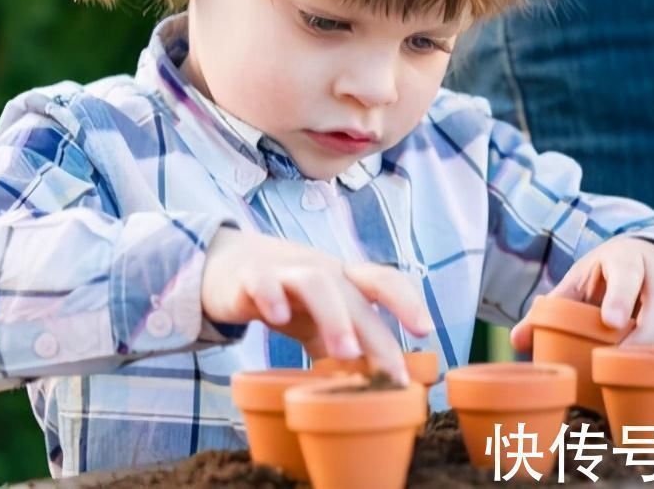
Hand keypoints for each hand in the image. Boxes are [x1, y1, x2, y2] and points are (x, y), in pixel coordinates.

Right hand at [201, 228, 432, 383]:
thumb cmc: (287, 296)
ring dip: (335, 318)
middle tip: (392, 372)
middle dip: (376, 332)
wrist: (228, 267)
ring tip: (346, 353)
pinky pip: (262, 281)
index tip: (425, 331)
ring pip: (316, 283)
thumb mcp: (319, 319)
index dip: (407, 301)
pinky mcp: (249, 277)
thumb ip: (344, 345)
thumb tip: (375, 386)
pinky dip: (273, 296)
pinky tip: (278, 318)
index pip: (383, 281)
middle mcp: (320, 271)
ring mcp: (285, 271)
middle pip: (355, 291)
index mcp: (343, 281)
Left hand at [510, 236, 653, 352]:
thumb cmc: (604, 276)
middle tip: (624, 360)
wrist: (646, 258)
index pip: (626, 271)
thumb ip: (550, 309)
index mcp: (625, 256)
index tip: (610, 323)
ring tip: (642, 371)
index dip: (619, 297)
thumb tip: (518, 340)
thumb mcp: (578, 283)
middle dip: (647, 333)